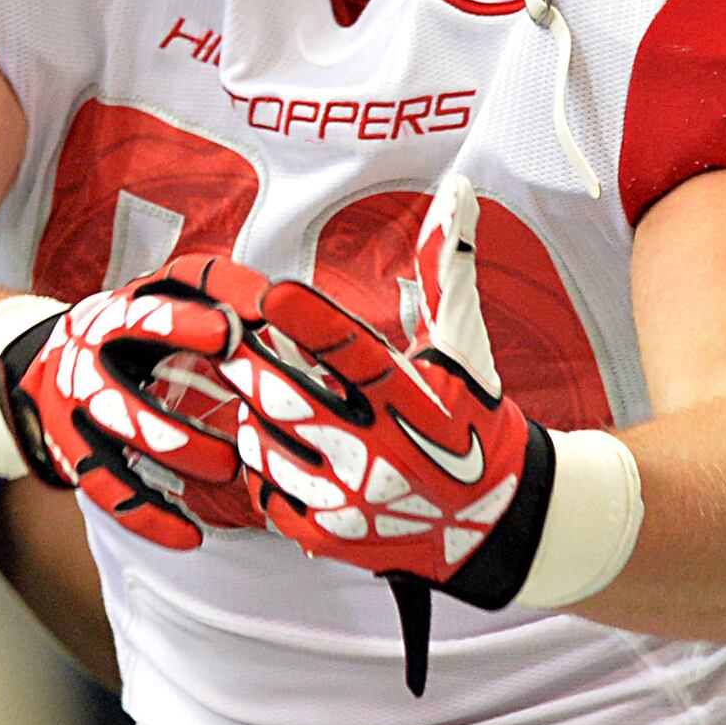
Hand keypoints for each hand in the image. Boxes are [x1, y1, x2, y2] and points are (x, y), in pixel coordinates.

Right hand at [0, 255, 271, 552]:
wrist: (50, 363)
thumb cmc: (136, 330)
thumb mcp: (165, 301)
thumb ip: (217, 296)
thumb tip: (276, 305)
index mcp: (118, 311)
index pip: (147, 306)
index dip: (185, 318)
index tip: (232, 329)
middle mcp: (89, 353)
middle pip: (123, 364)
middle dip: (179, 368)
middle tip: (238, 397)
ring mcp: (75, 404)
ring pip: (123, 430)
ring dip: (179, 449)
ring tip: (229, 467)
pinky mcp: (70, 452)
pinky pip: (107, 489)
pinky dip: (148, 517)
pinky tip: (190, 537)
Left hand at [221, 272, 548, 600]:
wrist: (493, 518)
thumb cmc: (470, 420)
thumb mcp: (462, 347)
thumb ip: (445, 269)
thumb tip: (457, 188)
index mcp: (410, 397)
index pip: (352, 351)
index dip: (307, 320)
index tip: (272, 294)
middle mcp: (379, 449)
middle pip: (285, 396)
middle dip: (249, 365)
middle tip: (231, 344)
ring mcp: (351, 498)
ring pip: (263, 444)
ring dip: (255, 417)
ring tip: (265, 402)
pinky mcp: (329, 536)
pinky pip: (264, 494)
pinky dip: (263, 470)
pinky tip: (281, 453)